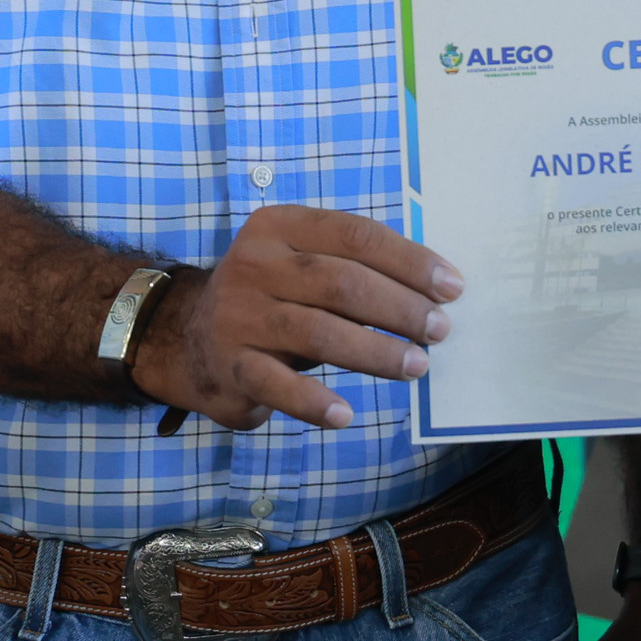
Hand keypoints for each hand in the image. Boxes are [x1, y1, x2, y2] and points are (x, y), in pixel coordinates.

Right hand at [127, 205, 458, 431]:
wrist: (188, 338)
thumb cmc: (273, 298)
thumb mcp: (302, 264)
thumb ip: (354, 266)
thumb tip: (436, 290)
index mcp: (279, 226)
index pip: (355, 235)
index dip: (409, 261)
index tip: (451, 288)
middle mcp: (254, 264)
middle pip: (340, 282)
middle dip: (399, 308)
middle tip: (439, 330)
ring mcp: (239, 315)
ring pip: (317, 331)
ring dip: (375, 352)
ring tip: (416, 367)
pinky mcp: (230, 365)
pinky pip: (278, 386)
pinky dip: (313, 402)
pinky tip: (346, 414)